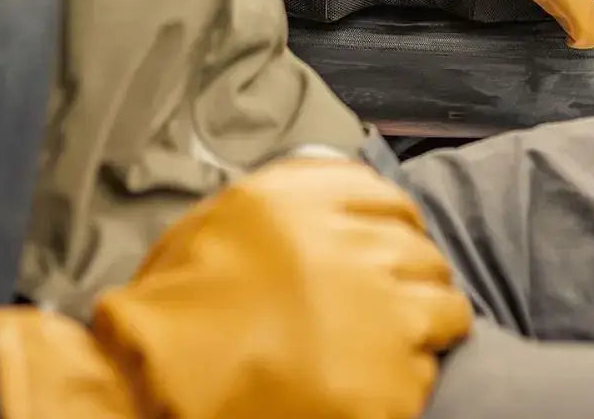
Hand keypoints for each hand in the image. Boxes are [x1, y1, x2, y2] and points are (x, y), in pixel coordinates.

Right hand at [0, 158, 472, 418]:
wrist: (150, 396)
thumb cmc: (166, 317)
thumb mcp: (212, 226)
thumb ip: (277, 206)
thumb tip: (320, 206)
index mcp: (304, 200)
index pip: (386, 196)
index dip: (393, 223)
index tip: (392, 243)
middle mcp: (350, 243)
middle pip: (419, 248)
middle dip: (410, 273)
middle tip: (391, 301)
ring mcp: (379, 310)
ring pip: (443, 302)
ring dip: (426, 319)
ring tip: (399, 342)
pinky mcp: (393, 377)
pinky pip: (432, 362)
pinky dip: (416, 373)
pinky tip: (386, 382)